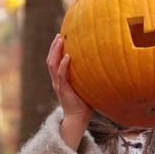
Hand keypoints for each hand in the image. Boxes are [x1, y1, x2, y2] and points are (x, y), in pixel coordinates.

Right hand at [47, 34, 89, 149]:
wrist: (78, 119)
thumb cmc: (84, 103)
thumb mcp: (85, 86)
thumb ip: (88, 77)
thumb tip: (104, 65)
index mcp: (60, 79)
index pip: (54, 62)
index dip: (55, 50)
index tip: (60, 38)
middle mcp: (56, 80)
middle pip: (50, 60)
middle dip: (53, 47)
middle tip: (58, 35)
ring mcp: (58, 84)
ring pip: (52, 65)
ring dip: (55, 51)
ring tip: (60, 40)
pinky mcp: (63, 89)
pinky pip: (61, 75)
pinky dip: (63, 65)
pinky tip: (68, 56)